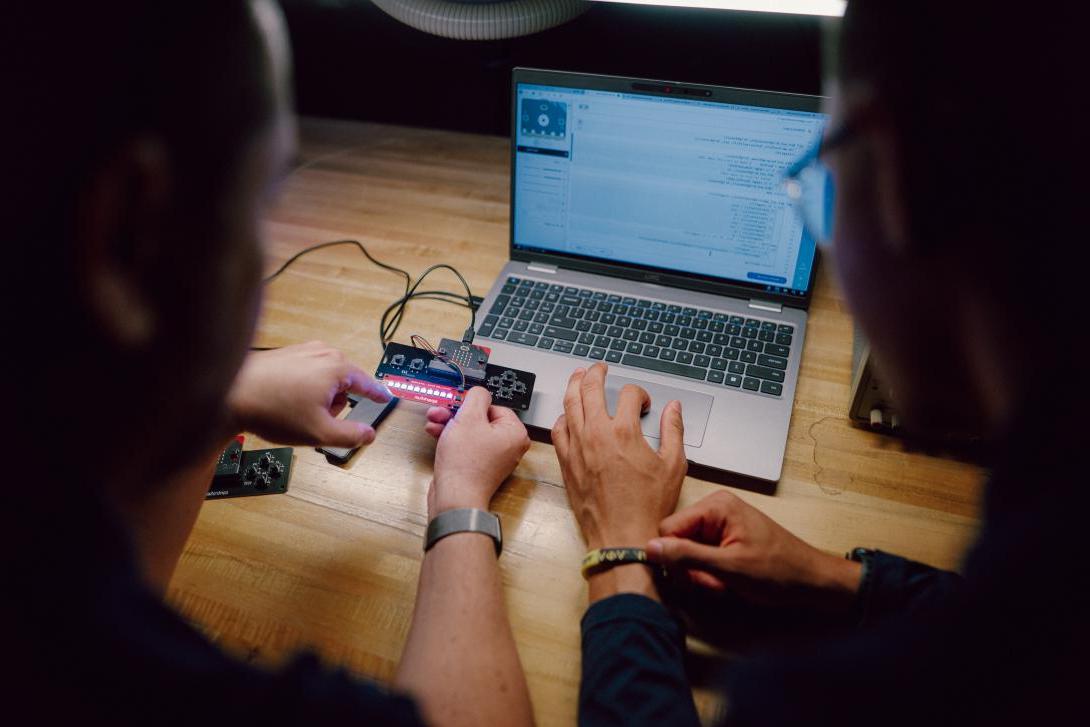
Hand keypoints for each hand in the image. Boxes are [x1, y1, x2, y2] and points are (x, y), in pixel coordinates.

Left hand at [227, 341, 389, 447]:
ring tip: (295, 412)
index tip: (387, 399)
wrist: (229, 394)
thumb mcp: (320, 433)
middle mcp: (324, 353)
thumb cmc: (273, 409)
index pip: (369, 384)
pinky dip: (302, 390)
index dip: (378, 397)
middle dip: (336, 405)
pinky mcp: (287, 354)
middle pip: (345, 385)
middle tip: (316, 420)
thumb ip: (351, 436)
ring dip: (318, 398)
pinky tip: (284, 402)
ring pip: (325, 380)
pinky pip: (307, 374)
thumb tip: (368, 435)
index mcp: (338, 367)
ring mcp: (304, 351)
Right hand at [424, 387, 529, 517]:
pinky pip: (466, 446)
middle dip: (456, 414)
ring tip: (433, 422)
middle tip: (440, 411)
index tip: (457, 404)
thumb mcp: (468, 417)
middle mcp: (508, 446)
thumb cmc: (465, 463)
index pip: (494, 406)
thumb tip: (479, 392)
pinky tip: (436, 434)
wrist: (454, 497)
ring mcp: (494, 459)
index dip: (472, 404)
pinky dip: (452, 439)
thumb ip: (476, 397)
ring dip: (450, 424)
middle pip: (480, 419)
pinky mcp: (478, 467)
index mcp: (515, 433)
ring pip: (470, 432)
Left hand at [551, 363, 686, 549]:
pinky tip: (568, 416)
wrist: (622, 536)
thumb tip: (673, 409)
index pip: (628, 394)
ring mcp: (578, 447)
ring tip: (578, 377)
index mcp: (624, 432)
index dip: (639, 394)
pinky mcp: (567, 462)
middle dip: (596, 373)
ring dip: (574, 386)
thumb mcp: (673, 467)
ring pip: (569, 404)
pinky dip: (563, 417)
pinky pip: (558, 430)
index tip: (643, 404)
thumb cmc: (647, 507)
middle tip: (599, 368)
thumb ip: (673, 432)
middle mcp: (597, 434)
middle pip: (590, 389)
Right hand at [647, 491, 861, 611]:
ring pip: (688, 555)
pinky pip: (701, 558)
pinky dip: (711, 575)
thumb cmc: (779, 571)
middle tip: (718, 582)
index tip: (694, 577)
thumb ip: (687, 556)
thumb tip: (650, 548)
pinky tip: (729, 582)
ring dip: (703, 576)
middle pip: (677, 542)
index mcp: (716, 506)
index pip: (668, 529)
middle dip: (693, 570)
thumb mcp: (729, 567)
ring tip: (727, 583)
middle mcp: (715, 510)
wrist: (812, 581)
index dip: (674, 557)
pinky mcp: (723, 541)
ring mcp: (719, 526)